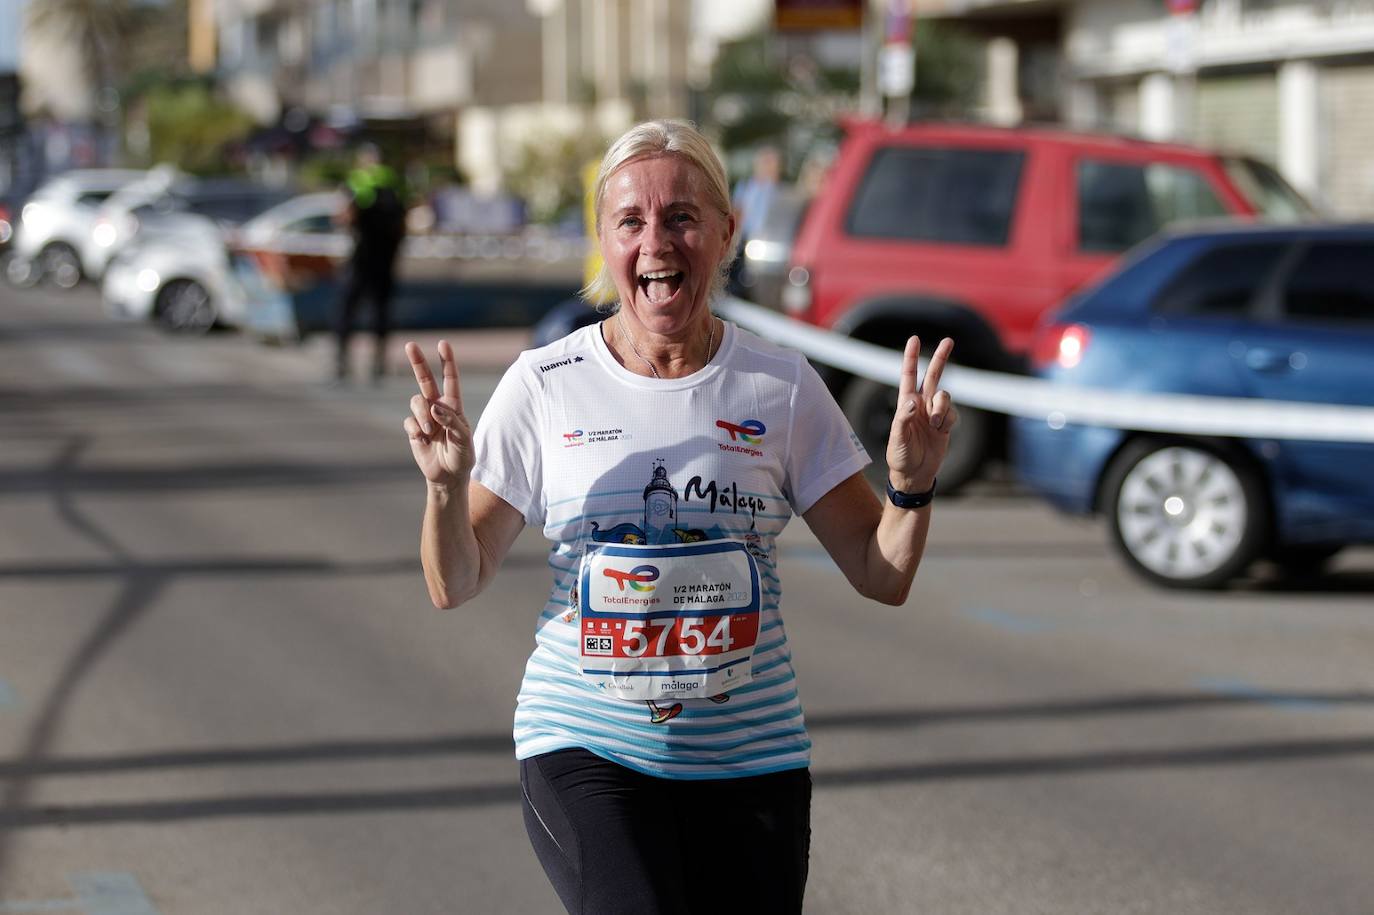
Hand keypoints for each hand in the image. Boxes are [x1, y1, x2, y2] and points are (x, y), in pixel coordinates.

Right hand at [404, 340, 473, 487]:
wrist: (448, 476)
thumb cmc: (462, 456)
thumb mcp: (463, 439)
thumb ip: (451, 421)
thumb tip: (434, 407)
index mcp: (454, 406)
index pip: (450, 379)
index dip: (447, 361)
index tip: (443, 343)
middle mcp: (438, 407)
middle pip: (425, 380)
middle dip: (418, 362)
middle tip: (410, 344)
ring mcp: (424, 417)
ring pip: (416, 402)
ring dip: (422, 415)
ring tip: (429, 431)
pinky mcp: (413, 429)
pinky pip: (409, 422)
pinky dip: (415, 430)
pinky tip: (423, 440)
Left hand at [885, 336, 956, 493]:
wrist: (915, 474)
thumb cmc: (900, 456)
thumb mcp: (897, 438)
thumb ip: (904, 418)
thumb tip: (913, 400)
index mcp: (906, 403)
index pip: (909, 375)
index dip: (911, 357)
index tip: (914, 339)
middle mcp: (921, 404)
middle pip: (933, 375)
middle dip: (940, 358)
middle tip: (948, 340)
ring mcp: (934, 413)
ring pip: (945, 396)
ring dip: (941, 408)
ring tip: (934, 424)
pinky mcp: (946, 424)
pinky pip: (952, 413)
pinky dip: (948, 421)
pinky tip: (940, 432)